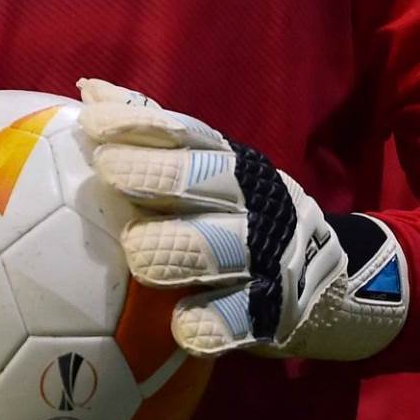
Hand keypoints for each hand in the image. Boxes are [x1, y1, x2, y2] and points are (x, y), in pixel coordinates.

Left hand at [79, 79, 407, 359]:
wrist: (327, 279)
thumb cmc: (232, 216)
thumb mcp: (207, 169)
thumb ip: (154, 135)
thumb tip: (91, 90)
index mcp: (229, 163)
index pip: (184, 134)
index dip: (140, 124)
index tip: (94, 120)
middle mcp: (250, 201)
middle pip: (202, 180)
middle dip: (156, 173)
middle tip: (109, 170)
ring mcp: (266, 255)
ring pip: (221, 247)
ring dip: (180, 246)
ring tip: (139, 253)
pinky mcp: (273, 310)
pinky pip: (244, 317)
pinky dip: (217, 321)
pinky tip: (185, 329)